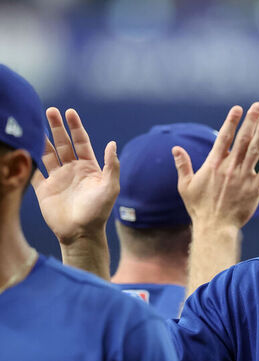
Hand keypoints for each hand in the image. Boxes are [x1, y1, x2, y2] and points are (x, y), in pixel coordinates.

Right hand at [32, 108, 118, 244]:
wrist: (81, 232)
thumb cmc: (99, 211)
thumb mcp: (110, 187)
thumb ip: (111, 165)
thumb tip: (112, 143)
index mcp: (88, 168)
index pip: (81, 142)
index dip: (75, 127)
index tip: (70, 113)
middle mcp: (72, 170)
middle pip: (63, 143)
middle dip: (57, 127)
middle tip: (50, 110)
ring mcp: (58, 178)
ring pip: (48, 153)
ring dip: (43, 139)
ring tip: (34, 123)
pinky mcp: (44, 189)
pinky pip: (35, 171)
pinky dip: (30, 159)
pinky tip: (26, 146)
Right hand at [174, 102, 258, 294]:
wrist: (214, 228)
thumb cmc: (199, 208)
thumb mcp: (185, 186)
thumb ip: (182, 165)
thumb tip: (175, 148)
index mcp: (213, 164)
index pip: (223, 137)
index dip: (231, 121)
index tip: (238, 108)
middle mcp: (229, 167)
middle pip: (242, 139)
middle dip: (251, 120)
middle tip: (258, 106)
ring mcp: (243, 177)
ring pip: (255, 151)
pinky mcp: (254, 189)